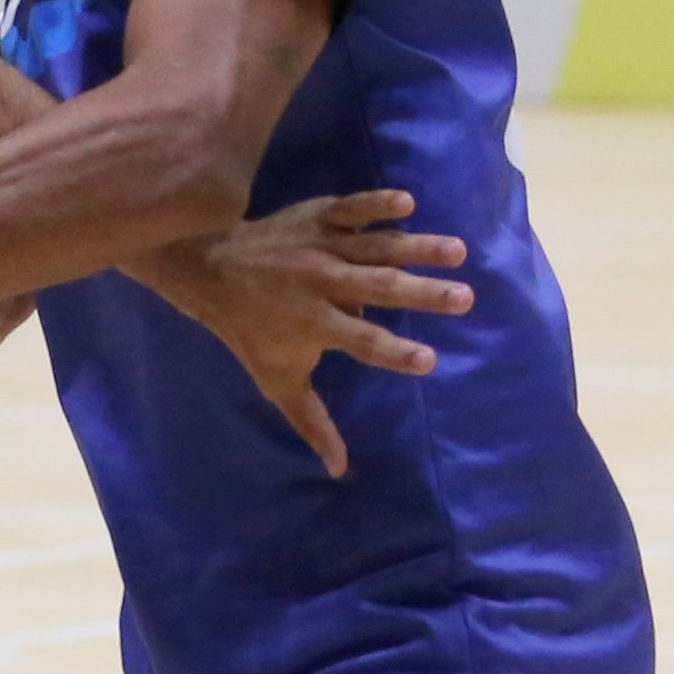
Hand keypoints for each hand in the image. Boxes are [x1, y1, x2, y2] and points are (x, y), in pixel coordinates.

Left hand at [128, 187, 471, 478]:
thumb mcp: (276, 379)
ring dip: (418, 247)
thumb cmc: (250, 330)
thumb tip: (338, 469)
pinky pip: (350, 208)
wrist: (209, 270)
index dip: (395, 353)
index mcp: (315, 323)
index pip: (363, 342)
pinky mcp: (317, 216)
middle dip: (421, 293)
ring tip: (457, 252)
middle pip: (378, 289)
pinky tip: (407, 203)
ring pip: (375, 246)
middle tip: (464, 298)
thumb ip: (311, 421)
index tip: (430, 361)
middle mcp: (322, 284)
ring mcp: (321, 247)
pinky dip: (375, 204)